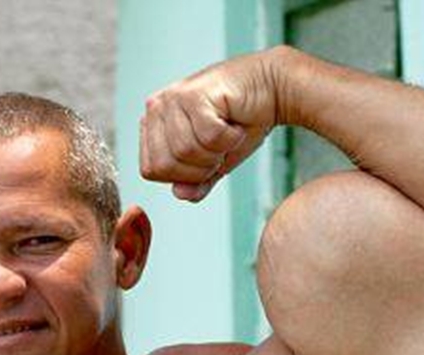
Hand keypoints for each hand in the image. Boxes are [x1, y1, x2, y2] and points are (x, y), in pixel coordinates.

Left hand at [140, 48, 282, 201]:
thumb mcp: (214, 162)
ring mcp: (173, 98)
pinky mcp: (194, 93)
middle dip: (200, 167)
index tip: (205, 158)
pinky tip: (234, 124)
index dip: (183, 175)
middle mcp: (156, 108)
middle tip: (219, 147)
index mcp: (153, 125)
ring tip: (227, 133)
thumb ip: (195, 182)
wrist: (272, 90)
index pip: (151, 170)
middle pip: (166, 165)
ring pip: (186, 151)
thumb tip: (181, 194)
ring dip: (216, 152)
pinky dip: (229, 139)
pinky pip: (208, 137)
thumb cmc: (241, 122)